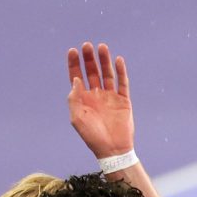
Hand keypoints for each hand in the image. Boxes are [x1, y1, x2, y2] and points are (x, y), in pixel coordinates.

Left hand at [67, 41, 133, 157]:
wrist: (113, 150)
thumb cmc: (92, 137)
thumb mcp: (77, 118)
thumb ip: (74, 98)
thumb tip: (76, 79)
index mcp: (83, 99)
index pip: (77, 76)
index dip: (75, 63)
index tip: (73, 51)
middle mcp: (97, 95)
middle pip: (92, 71)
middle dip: (89, 58)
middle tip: (87, 45)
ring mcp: (111, 97)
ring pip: (107, 74)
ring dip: (104, 60)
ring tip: (102, 47)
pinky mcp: (124, 101)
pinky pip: (123, 83)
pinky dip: (121, 71)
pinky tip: (118, 60)